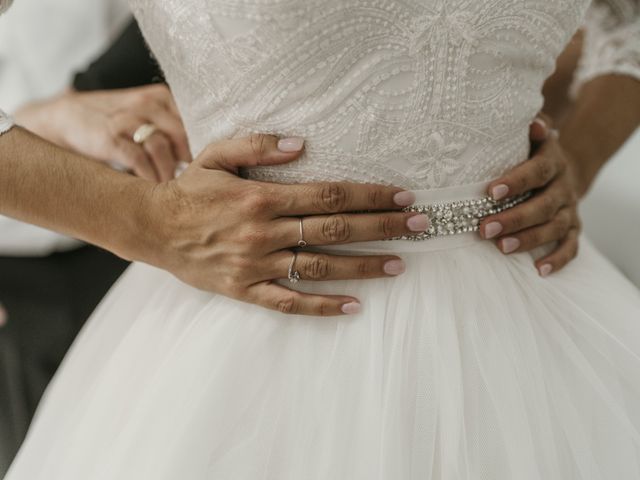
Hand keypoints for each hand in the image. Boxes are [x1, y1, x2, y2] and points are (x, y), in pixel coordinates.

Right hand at [15, 84, 190, 181]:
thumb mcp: (147, 116)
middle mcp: (145, 104)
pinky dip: (149, 177)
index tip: (208, 165)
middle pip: (182, 134)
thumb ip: (173, 130)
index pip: (194, 120)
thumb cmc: (117, 123)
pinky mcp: (109, 138)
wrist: (65, 118)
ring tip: (173, 189)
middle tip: (194, 182)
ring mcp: (126, 120)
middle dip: (190, 162)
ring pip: (161, 147)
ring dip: (169, 173)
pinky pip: (138, 160)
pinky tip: (153, 187)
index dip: (204, 145)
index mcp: (161, 97)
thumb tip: (206, 158)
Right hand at [137, 134, 428, 316]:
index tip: (401, 196)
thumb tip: (302, 143)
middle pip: (334, 230)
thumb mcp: (217, 155)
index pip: (328, 195)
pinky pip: (290, 302)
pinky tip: (354, 305)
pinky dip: (322, 306)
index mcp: (262, 197)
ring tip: (400, 265)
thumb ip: (259, 145)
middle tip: (419, 226)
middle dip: (381, 227)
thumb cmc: (190, 191)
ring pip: (320, 267)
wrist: (153, 228)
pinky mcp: (246, 290)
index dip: (368, 195)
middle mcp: (264, 233)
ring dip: (363, 266)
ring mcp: (257, 265)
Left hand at [480, 117, 581, 275]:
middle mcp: (563, 186)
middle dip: (513, 218)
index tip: (490, 192)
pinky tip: (539, 270)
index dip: (516, 182)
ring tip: (502, 248)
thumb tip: (530, 124)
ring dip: (529, 239)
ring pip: (555, 227)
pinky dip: (558, 259)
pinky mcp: (574, 227)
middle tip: (484, 229)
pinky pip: (571, 246)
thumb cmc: (529, 153)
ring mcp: (570, 208)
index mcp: (552, 162)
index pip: (537, 171)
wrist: (562, 168)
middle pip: (542, 205)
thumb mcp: (527, 138)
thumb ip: (524, 129)